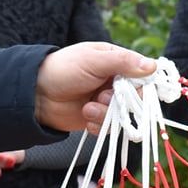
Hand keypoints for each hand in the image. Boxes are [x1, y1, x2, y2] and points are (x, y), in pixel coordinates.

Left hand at [36, 41, 154, 131]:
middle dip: (121, 102)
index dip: (142, 84)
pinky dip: (99, 125)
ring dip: (106, 114)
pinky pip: (110, 127)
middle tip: (103, 97)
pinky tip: (85, 117)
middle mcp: (114, 81)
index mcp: (116, 61)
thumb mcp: (93, 61)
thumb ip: (123, 62)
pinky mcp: (98, 117)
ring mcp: (107, 100)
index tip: (134, 91)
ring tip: (88, 108)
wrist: (36, 95)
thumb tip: (152, 66)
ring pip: (123, 115)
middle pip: (137, 98)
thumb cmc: (62, 70)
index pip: (142, 74)